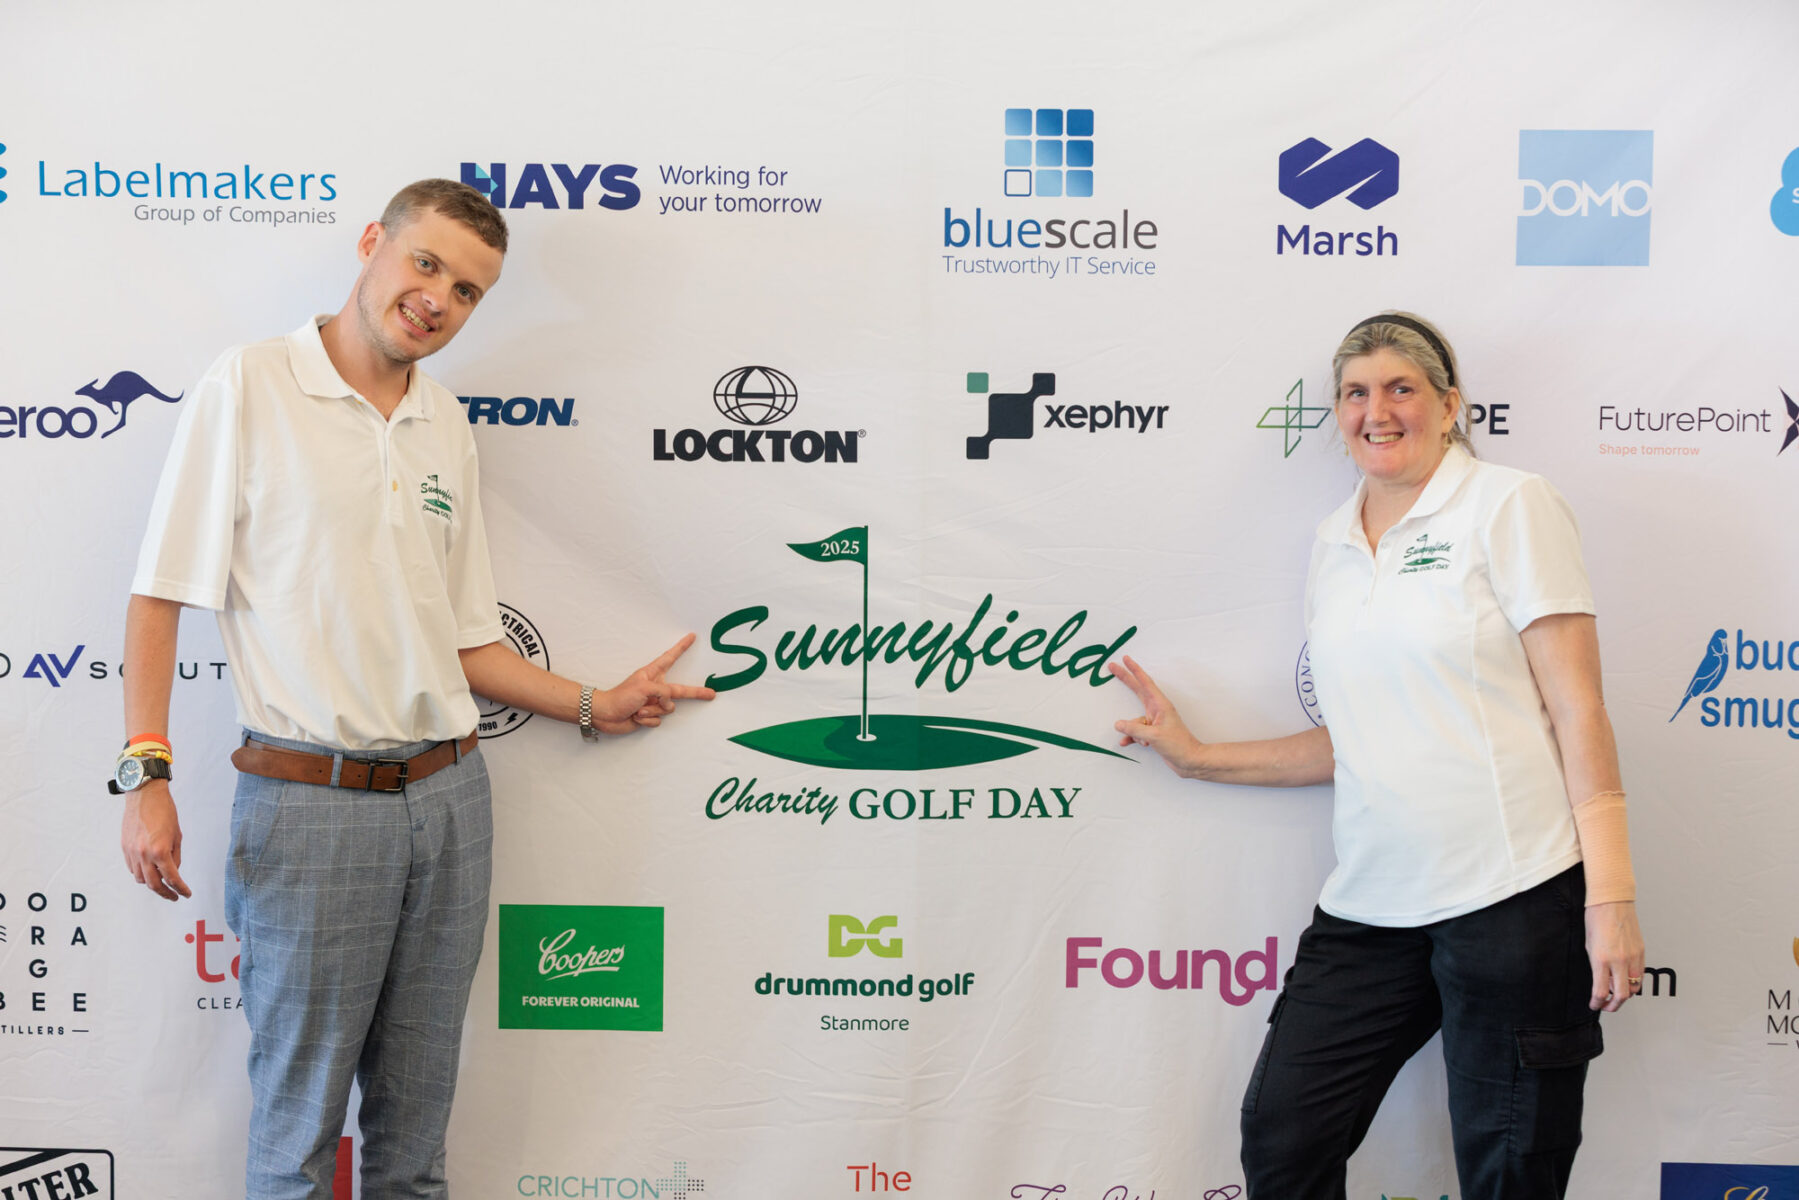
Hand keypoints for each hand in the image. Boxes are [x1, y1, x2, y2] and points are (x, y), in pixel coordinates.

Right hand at [120, 781, 190, 900]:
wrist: (144, 795)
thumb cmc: (164, 811)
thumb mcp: (177, 835)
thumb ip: (175, 856)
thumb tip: (173, 871)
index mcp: (160, 851)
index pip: (172, 878)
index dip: (180, 889)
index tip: (185, 894)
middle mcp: (143, 854)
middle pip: (153, 884)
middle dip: (165, 893)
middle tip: (174, 896)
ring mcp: (131, 852)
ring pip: (140, 878)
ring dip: (152, 883)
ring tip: (163, 883)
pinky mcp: (124, 848)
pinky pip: (132, 868)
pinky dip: (141, 873)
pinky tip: (150, 870)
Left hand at [590, 633, 716, 733]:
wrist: (604, 715)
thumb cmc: (620, 697)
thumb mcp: (644, 688)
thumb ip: (663, 693)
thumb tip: (670, 703)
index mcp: (652, 674)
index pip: (670, 657)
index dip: (681, 647)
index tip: (691, 637)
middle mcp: (655, 688)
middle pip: (680, 690)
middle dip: (695, 693)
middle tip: (711, 694)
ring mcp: (653, 702)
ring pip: (668, 709)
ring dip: (653, 711)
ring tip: (638, 709)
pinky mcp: (649, 716)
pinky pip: (658, 720)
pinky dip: (648, 721)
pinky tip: (636, 717)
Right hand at [1110, 655, 1201, 775]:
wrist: (1190, 760)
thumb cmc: (1179, 745)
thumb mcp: (1154, 736)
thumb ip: (1134, 729)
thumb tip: (1118, 724)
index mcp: (1160, 705)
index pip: (1145, 683)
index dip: (1134, 670)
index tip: (1125, 659)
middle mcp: (1157, 710)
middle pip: (1137, 690)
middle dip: (1125, 679)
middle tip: (1112, 667)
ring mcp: (1154, 720)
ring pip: (1134, 720)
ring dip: (1134, 731)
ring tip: (1146, 740)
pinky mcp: (1152, 732)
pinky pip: (1136, 731)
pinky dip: (1132, 737)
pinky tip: (1127, 743)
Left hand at [1585, 900, 1644, 1011]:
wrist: (1612, 902)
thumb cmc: (1596, 918)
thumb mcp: (1589, 945)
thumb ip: (1596, 965)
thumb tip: (1602, 981)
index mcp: (1602, 959)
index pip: (1601, 991)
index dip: (1597, 1003)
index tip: (1594, 1005)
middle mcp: (1620, 960)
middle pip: (1622, 995)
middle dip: (1614, 1005)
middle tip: (1607, 1006)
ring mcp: (1633, 957)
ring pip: (1635, 987)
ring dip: (1625, 994)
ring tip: (1615, 992)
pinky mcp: (1642, 952)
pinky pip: (1640, 974)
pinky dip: (1633, 981)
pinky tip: (1625, 979)